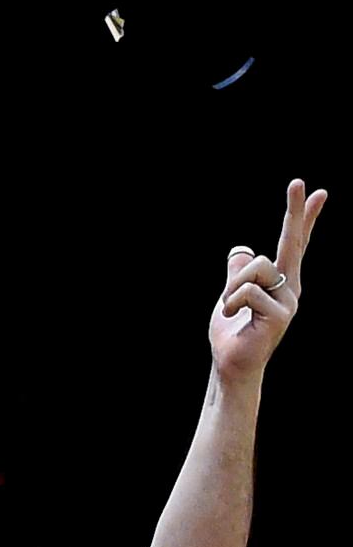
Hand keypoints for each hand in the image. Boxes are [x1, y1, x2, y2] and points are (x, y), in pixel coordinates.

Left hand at [210, 181, 317, 384]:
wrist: (232, 364)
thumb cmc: (232, 332)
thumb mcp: (231, 295)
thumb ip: (238, 273)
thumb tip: (242, 250)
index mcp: (280, 280)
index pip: (294, 243)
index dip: (304, 218)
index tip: (317, 192)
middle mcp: (290, 286)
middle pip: (292, 242)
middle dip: (295, 211)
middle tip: (299, 182)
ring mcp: (289, 300)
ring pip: (254, 267)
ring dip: (231, 287)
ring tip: (232, 310)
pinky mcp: (282, 313)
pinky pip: (246, 290)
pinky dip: (229, 303)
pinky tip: (234, 319)